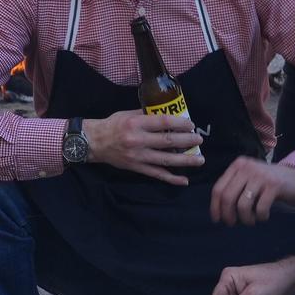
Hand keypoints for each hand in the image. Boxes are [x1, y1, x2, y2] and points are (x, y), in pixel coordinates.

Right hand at [83, 108, 204, 184]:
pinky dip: (171, 179)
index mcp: (136, 123)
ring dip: (185, 161)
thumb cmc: (112, 125)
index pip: (163, 122)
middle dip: (187, 141)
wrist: (94, 143)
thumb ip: (147, 115)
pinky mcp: (137, 168)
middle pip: (168, 142)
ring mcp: (138, 156)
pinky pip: (157, 174)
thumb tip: (168, 115)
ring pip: (166, 160)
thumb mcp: (128, 114)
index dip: (180, 123)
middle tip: (199, 140)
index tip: (191, 124)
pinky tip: (184, 180)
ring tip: (200, 160)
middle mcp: (138, 140)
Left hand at [209, 156, 294, 226]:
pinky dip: (260, 216)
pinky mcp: (274, 185)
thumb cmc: (267, 183)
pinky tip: (263, 216)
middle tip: (232, 223)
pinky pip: (260, 208)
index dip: (215, 207)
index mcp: (237, 166)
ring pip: (243, 204)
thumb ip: (234, 188)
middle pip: (228, 197)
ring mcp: (260, 176)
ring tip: (250, 221)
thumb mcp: (248, 179)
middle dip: (228, 215)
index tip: (217, 220)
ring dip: (245, 218)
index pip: (218, 189)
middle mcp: (247, 168)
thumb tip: (218, 211)